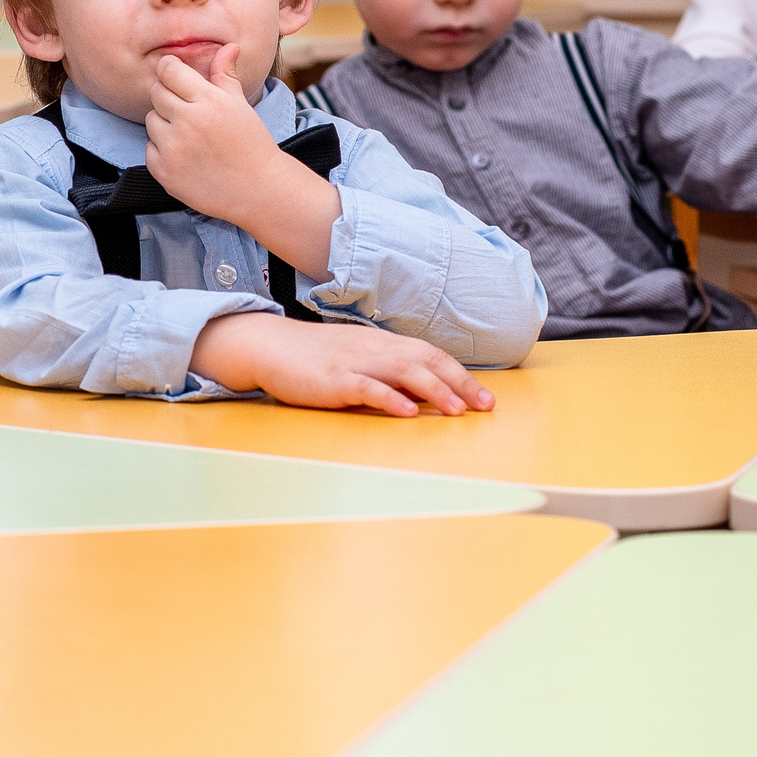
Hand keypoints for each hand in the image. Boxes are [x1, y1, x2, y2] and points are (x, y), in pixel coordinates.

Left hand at [144, 46, 340, 274]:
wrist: (258, 190)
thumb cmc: (251, 143)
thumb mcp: (240, 104)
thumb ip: (226, 74)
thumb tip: (228, 47)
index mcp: (208, 101)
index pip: (169, 71)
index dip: (170, 70)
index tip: (174, 75)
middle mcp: (187, 122)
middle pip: (156, 94)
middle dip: (168, 97)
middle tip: (187, 110)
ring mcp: (173, 149)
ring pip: (150, 121)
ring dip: (164, 124)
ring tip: (189, 135)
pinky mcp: (164, 172)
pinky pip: (149, 149)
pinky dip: (161, 151)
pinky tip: (185, 155)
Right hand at [192, 312, 493, 417]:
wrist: (271, 346)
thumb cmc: (315, 357)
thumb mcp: (358, 358)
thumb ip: (388, 370)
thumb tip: (421, 390)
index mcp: (383, 344)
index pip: (432, 356)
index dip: (461, 375)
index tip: (486, 397)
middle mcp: (375, 349)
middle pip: (427, 362)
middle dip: (460, 383)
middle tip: (485, 406)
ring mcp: (355, 363)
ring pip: (403, 372)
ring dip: (434, 390)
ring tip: (456, 410)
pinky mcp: (333, 379)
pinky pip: (366, 387)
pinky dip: (389, 398)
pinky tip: (406, 411)